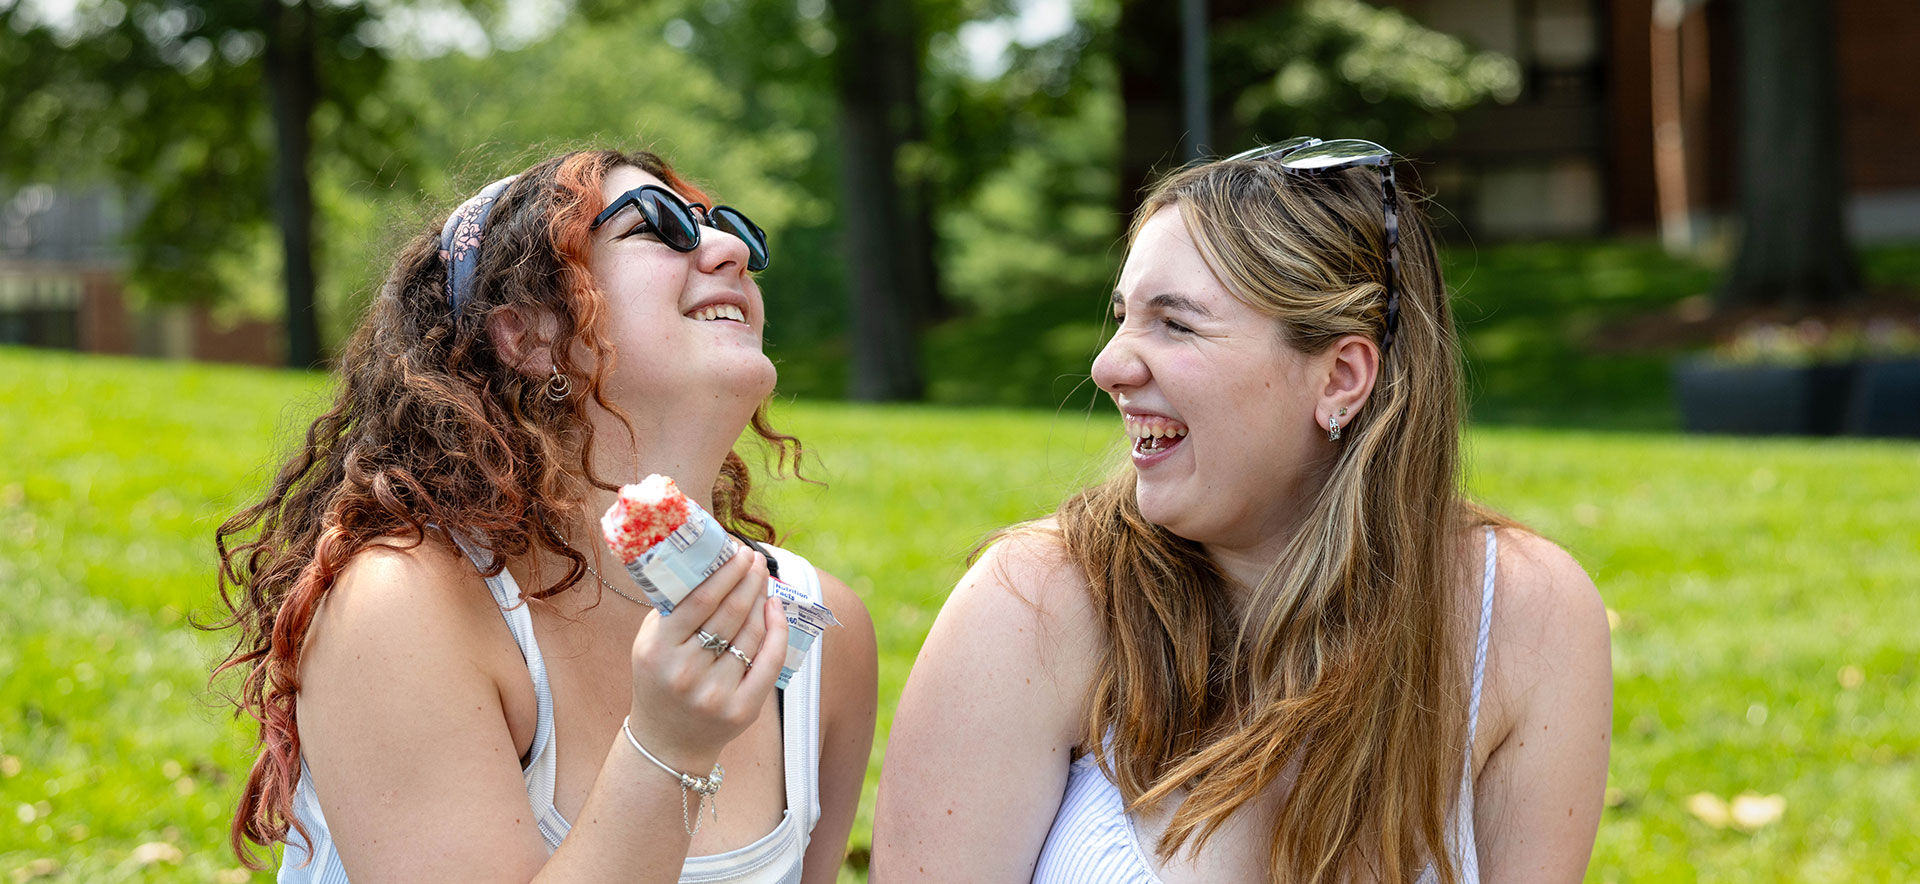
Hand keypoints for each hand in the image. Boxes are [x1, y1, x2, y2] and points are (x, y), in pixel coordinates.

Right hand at [626, 546, 788, 770]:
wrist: (666, 742)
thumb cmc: (659, 680)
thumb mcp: (649, 643)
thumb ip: (672, 607)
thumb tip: (708, 562)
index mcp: (659, 650)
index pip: (700, 601)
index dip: (726, 572)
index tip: (740, 551)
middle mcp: (686, 673)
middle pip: (730, 613)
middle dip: (748, 579)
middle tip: (756, 559)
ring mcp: (715, 693)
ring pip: (751, 634)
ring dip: (762, 600)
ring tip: (763, 581)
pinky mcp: (742, 709)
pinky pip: (769, 661)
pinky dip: (777, 631)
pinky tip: (775, 609)